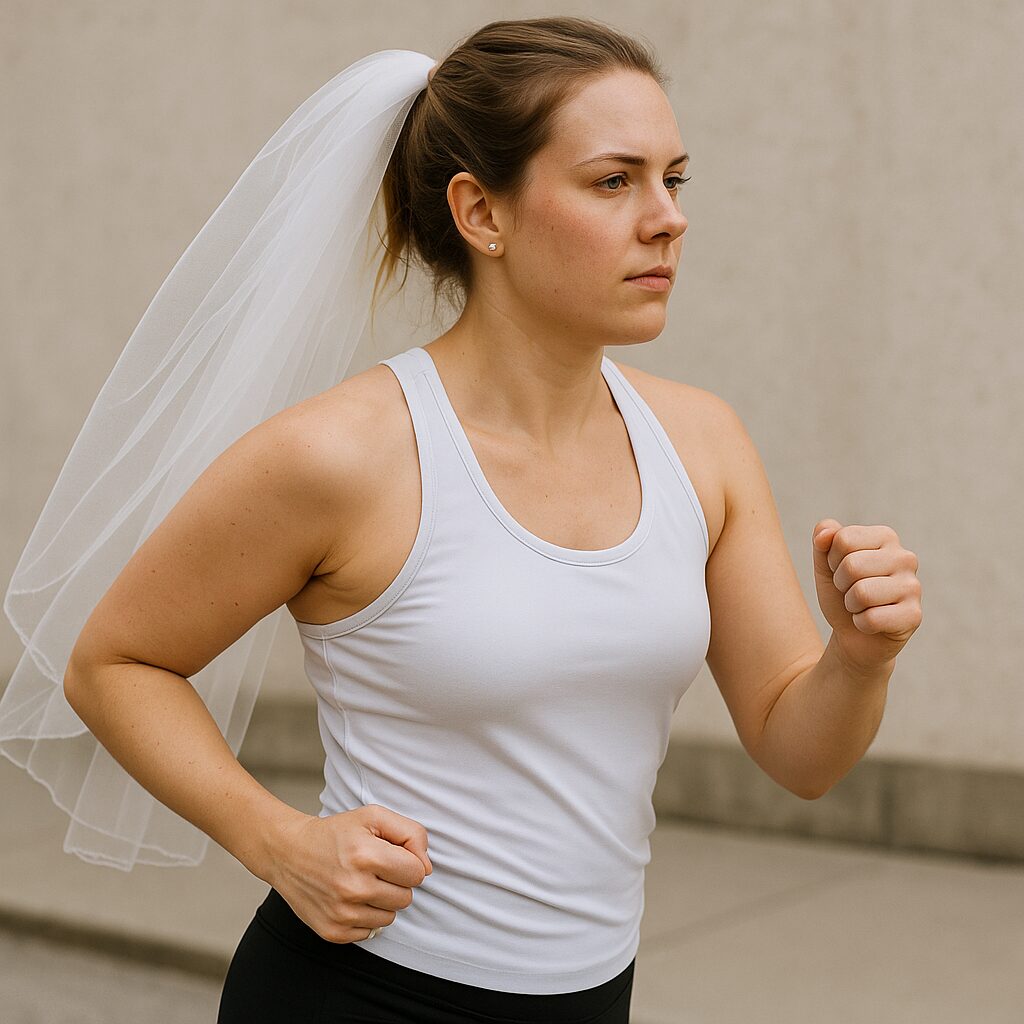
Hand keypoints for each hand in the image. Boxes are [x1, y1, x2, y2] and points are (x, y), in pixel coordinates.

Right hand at [266, 804, 432, 943]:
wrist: (289, 853)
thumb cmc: (336, 833)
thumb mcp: (374, 816)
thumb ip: (411, 833)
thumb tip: (426, 868)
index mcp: (366, 855)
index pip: (417, 873)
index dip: (409, 862)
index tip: (392, 856)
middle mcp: (353, 887)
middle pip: (406, 897)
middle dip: (396, 882)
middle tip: (375, 869)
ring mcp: (342, 913)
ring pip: (390, 916)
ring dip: (382, 900)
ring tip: (361, 882)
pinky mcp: (333, 931)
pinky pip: (370, 931)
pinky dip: (365, 916)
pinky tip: (349, 898)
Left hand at [812, 519, 921, 675]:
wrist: (854, 635)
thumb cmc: (842, 593)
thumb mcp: (825, 565)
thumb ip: (822, 541)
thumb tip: (823, 533)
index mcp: (886, 537)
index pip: (843, 538)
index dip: (832, 560)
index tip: (842, 571)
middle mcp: (905, 557)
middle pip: (851, 565)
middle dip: (841, 584)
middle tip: (851, 592)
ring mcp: (913, 587)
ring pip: (861, 592)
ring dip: (851, 605)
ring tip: (862, 606)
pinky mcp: (914, 615)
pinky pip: (871, 618)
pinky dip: (861, 624)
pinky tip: (873, 622)